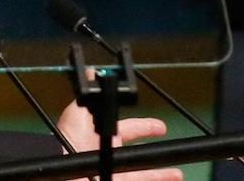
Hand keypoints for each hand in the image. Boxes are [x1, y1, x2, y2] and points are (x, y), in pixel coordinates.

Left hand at [56, 100, 182, 179]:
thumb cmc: (71, 138)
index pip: (129, 129)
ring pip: (142, 170)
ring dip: (161, 172)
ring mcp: (113, 169)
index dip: (145, 126)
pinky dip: (158, 180)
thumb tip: (93, 72)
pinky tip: (174, 178)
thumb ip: (88, 95)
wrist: (65, 166)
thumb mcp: (79, 111)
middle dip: (155, 150)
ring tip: (178, 172)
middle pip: (137, 150)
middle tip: (173, 150)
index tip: (162, 127)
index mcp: (102, 134)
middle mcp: (108, 153)